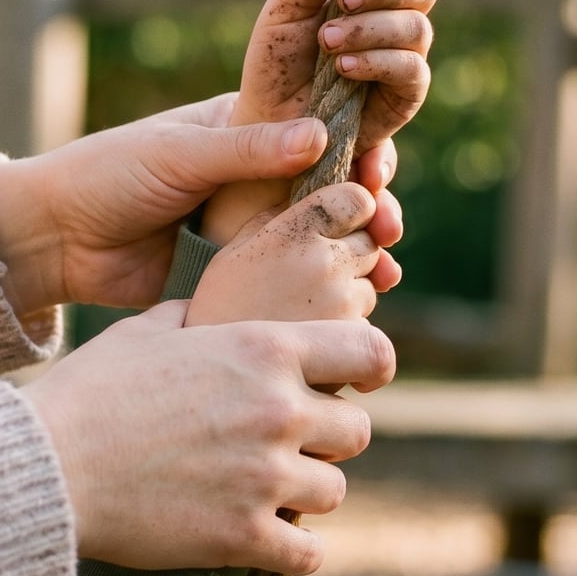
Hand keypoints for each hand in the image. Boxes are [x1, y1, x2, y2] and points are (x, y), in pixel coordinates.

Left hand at [0, 94, 393, 310]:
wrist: (52, 239)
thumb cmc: (107, 176)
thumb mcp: (179, 155)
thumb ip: (247, 149)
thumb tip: (321, 137)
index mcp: (243, 130)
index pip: (318, 135)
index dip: (357, 152)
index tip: (382, 173)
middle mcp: (253, 178)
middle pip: (329, 193)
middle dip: (368, 212)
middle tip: (391, 229)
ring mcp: (245, 230)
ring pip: (316, 243)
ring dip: (354, 256)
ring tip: (384, 274)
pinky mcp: (233, 277)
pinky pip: (286, 286)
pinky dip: (321, 296)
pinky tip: (354, 310)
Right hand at [27, 302, 391, 573]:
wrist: (45, 467)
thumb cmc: (87, 393)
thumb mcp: (144, 332)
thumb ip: (193, 318)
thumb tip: (205, 313)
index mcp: (263, 349)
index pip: (369, 353)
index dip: (372, 369)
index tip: (359, 384)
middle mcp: (278, 410)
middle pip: (356, 431)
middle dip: (328, 439)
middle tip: (291, 446)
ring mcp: (266, 477)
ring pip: (334, 492)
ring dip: (307, 493)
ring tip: (269, 492)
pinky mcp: (244, 537)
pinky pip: (309, 553)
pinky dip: (295, 551)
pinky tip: (271, 542)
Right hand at [186, 183, 393, 326]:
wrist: (205, 377)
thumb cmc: (218, 308)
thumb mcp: (237, 250)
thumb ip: (281, 218)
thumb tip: (323, 198)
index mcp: (295, 230)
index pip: (359, 198)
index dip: (354, 208)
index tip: (338, 223)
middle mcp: (324, 261)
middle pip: (371, 242)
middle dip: (350, 255)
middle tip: (310, 278)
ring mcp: (342, 303)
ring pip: (371, 286)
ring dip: (350, 294)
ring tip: (301, 312)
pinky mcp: (352, 342)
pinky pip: (367, 327)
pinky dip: (348, 332)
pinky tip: (308, 340)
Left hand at [203, 0, 436, 243]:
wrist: (262, 130)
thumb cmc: (272, 69)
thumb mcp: (280, 15)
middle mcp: (390, 24)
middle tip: (345, 0)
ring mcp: (398, 64)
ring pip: (419, 32)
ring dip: (376, 29)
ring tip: (330, 43)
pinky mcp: (397, 105)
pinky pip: (411, 78)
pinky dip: (381, 65)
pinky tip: (345, 69)